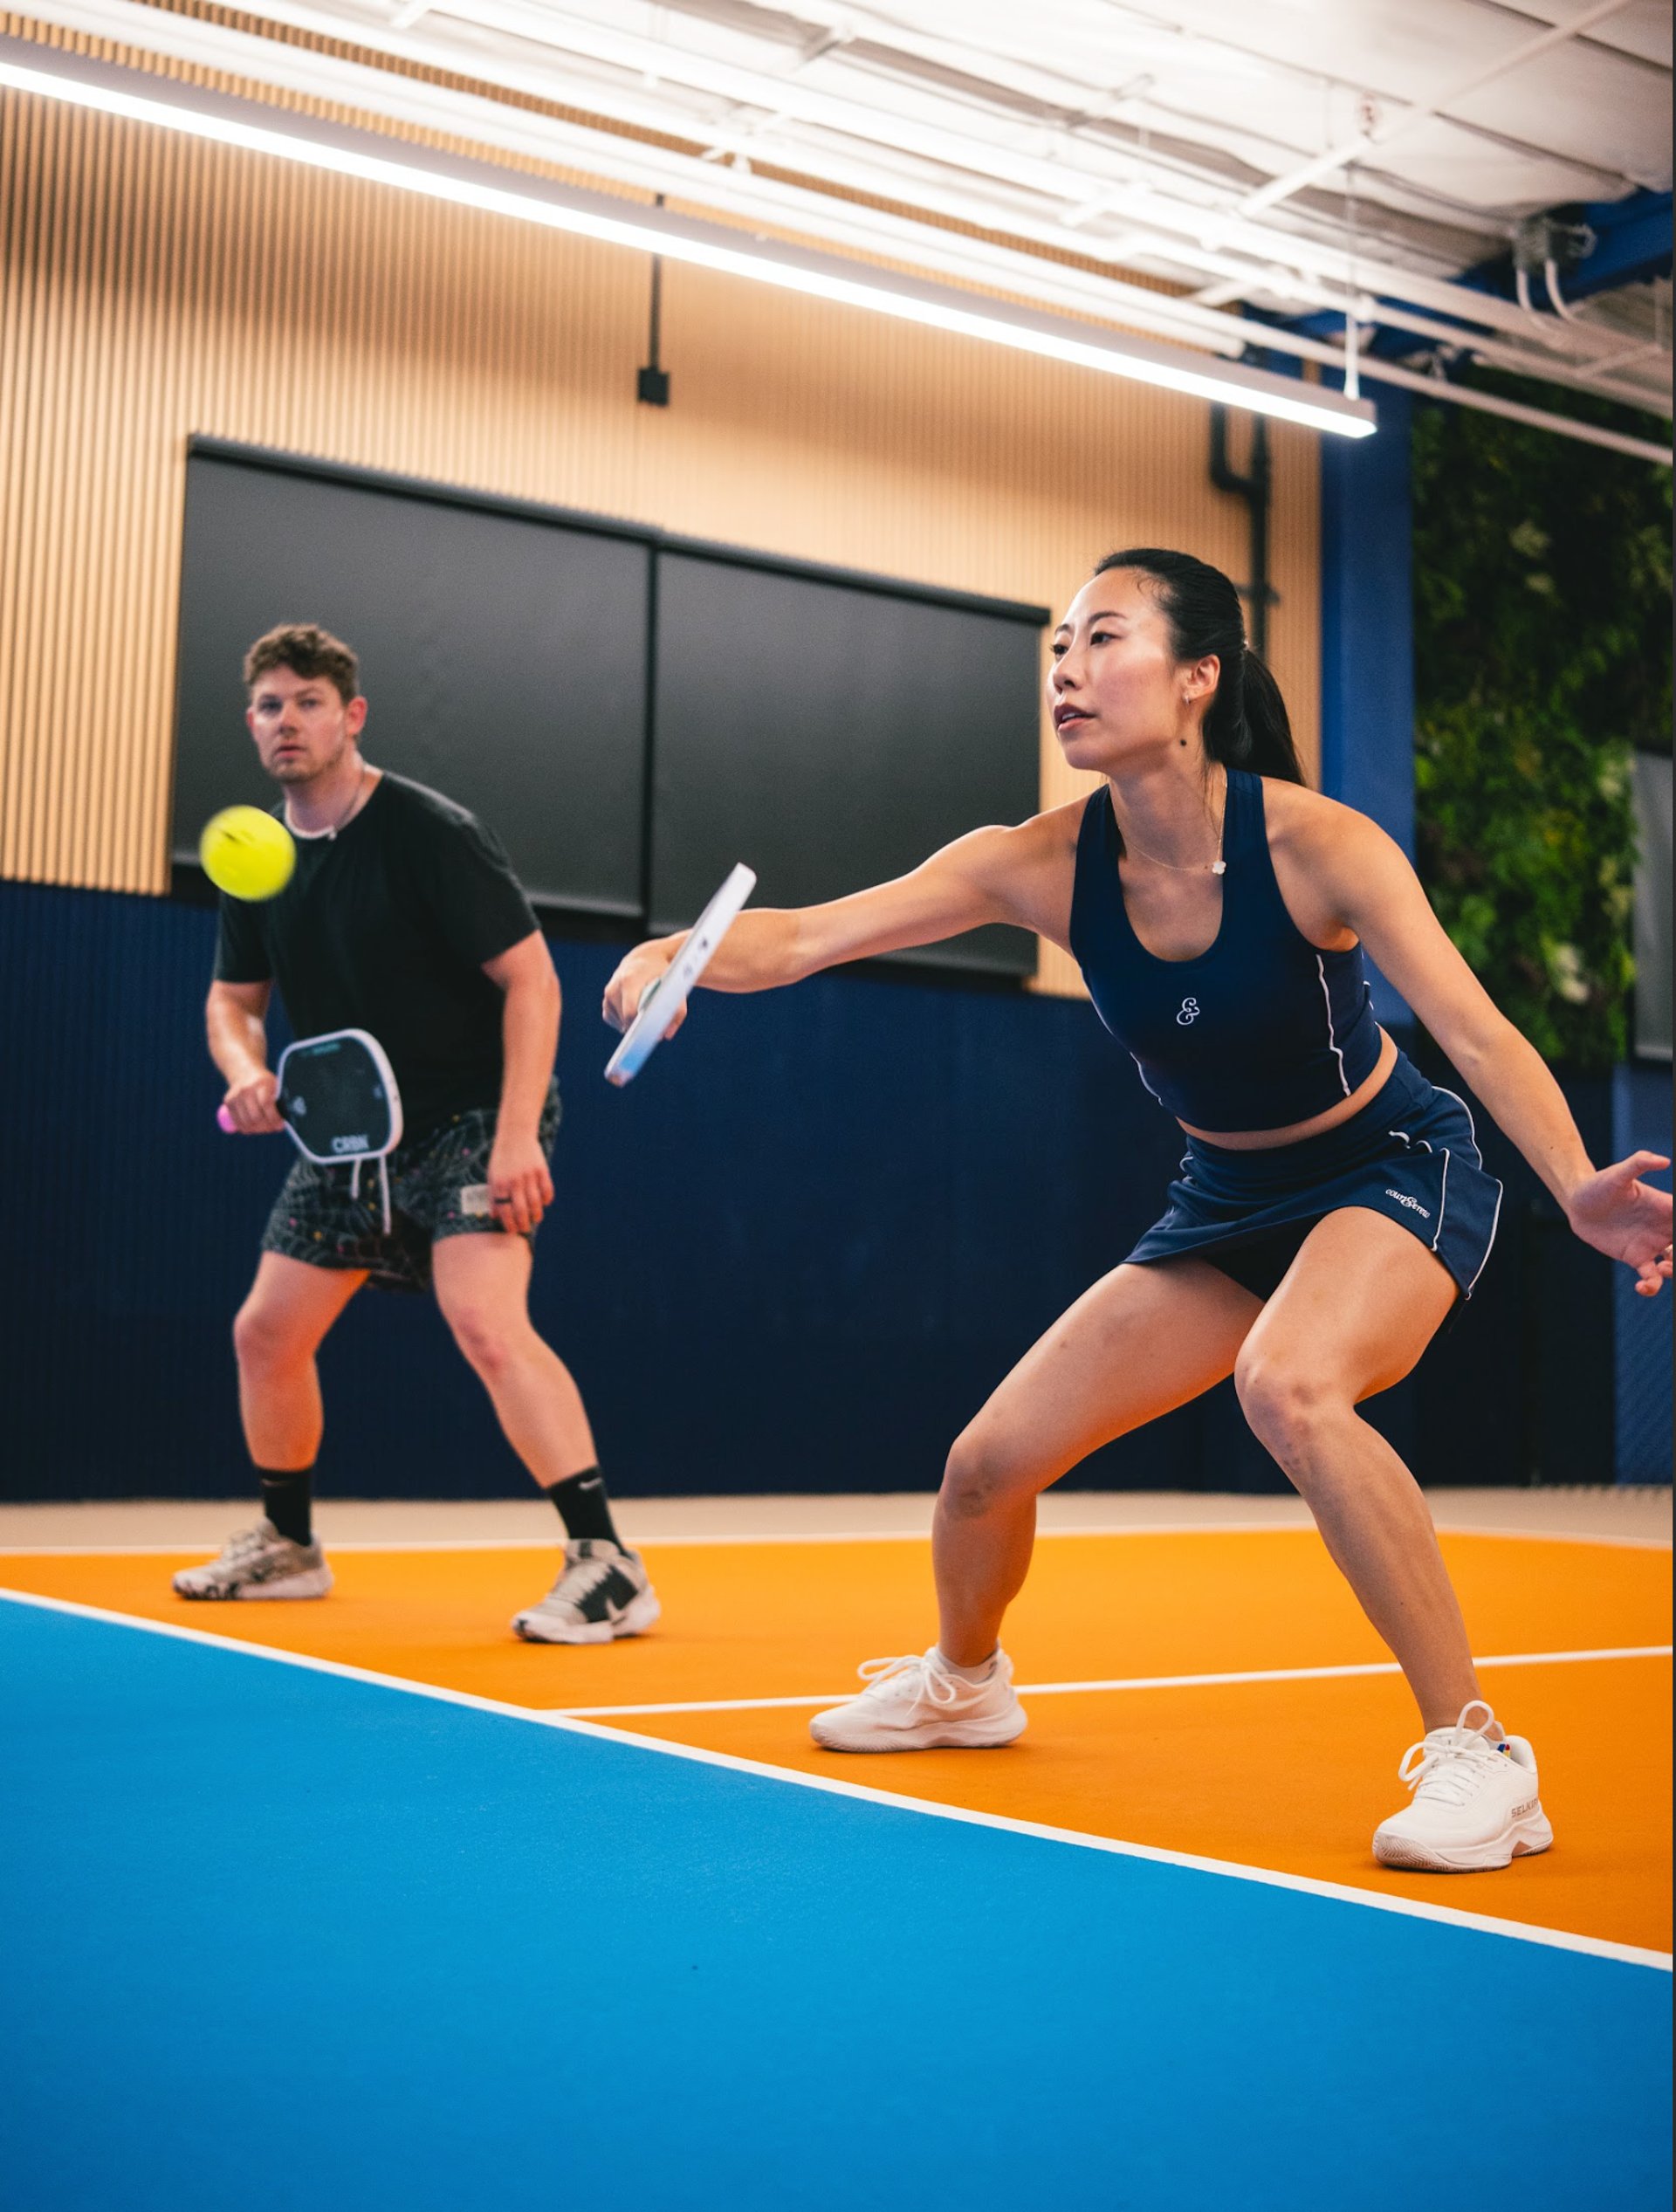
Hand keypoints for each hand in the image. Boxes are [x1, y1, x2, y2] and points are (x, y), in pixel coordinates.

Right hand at [222, 1067, 283, 1134]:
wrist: (245, 1072)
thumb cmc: (265, 1083)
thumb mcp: (275, 1086)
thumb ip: (280, 1100)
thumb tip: (287, 1120)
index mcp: (261, 1083)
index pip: (266, 1105)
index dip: (274, 1118)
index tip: (280, 1125)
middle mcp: (246, 1090)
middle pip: (255, 1117)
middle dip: (266, 1127)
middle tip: (273, 1128)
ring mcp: (235, 1096)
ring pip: (246, 1122)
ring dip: (257, 1130)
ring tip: (265, 1128)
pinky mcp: (228, 1102)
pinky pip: (237, 1123)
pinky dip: (247, 1129)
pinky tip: (255, 1128)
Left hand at [486, 1129, 553, 1235]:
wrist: (515, 1135)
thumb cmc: (501, 1158)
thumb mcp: (492, 1175)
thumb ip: (492, 1196)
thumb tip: (494, 1215)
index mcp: (499, 1183)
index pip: (504, 1210)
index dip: (509, 1224)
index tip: (513, 1230)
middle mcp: (514, 1181)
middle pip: (520, 1209)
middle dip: (523, 1223)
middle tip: (525, 1228)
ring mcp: (529, 1175)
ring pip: (535, 1202)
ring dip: (536, 1214)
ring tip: (535, 1219)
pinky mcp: (541, 1170)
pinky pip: (547, 1189)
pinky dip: (547, 1199)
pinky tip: (544, 1203)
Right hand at [603, 944, 685, 1040]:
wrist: (644, 958)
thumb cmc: (662, 973)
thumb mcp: (676, 986)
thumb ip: (677, 1012)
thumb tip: (666, 1036)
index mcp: (630, 980)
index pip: (630, 1012)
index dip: (639, 1028)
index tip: (648, 1038)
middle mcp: (615, 986)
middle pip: (625, 1019)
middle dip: (638, 1029)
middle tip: (652, 1033)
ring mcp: (609, 992)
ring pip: (619, 1021)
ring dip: (632, 1024)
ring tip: (645, 1017)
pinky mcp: (606, 999)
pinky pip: (613, 1018)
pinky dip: (624, 1021)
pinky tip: (636, 1015)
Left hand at [1567, 1152, 1673, 1297]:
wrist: (1578, 1202)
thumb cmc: (1599, 1183)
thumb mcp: (1618, 1173)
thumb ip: (1639, 1163)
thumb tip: (1664, 1161)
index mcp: (1666, 1207)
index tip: (1675, 1235)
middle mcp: (1663, 1227)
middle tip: (1671, 1256)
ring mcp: (1651, 1244)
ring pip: (1674, 1264)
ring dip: (1675, 1271)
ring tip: (1663, 1268)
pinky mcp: (1636, 1258)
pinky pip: (1652, 1277)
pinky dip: (1652, 1286)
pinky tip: (1642, 1287)